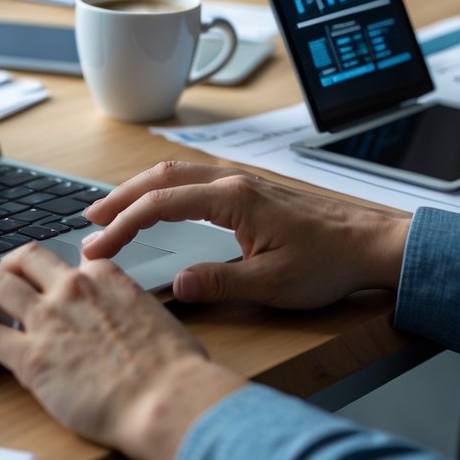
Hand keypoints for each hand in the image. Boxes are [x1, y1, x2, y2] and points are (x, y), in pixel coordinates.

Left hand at [0, 243, 244, 459]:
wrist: (166, 399)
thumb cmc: (174, 369)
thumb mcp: (156, 316)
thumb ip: (130, 306)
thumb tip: (129, 317)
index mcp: (106, 277)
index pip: (69, 259)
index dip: (57, 273)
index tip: (52, 286)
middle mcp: (72, 289)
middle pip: (23, 258)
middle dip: (8, 269)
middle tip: (3, 290)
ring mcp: (47, 320)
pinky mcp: (30, 357)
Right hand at [82, 161, 409, 309]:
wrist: (371, 244)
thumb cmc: (329, 262)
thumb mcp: (273, 284)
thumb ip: (219, 283)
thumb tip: (176, 285)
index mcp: (234, 199)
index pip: (160, 205)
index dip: (123, 225)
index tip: (98, 248)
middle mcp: (233, 182)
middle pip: (160, 178)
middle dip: (119, 198)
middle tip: (89, 222)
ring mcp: (240, 182)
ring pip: (174, 174)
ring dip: (138, 190)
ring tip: (110, 212)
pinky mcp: (247, 191)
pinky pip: (191, 180)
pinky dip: (161, 190)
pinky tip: (155, 206)